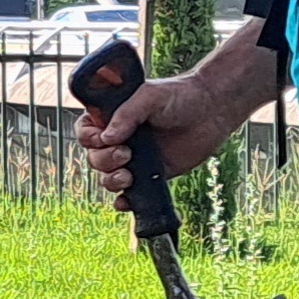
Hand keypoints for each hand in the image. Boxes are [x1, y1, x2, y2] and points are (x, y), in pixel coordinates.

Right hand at [78, 66, 242, 201]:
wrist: (212, 111)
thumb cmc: (180, 96)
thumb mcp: (150, 96)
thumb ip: (127, 114)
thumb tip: (107, 137)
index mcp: (112, 117)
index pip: (86, 132)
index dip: (89, 139)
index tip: (103, 140)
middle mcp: (120, 139)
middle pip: (94, 158)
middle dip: (105, 160)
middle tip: (126, 154)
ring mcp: (134, 158)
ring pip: (107, 177)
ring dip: (112, 180)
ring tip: (129, 175)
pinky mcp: (151, 175)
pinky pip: (130, 194)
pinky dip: (124, 202)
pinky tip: (125, 202)